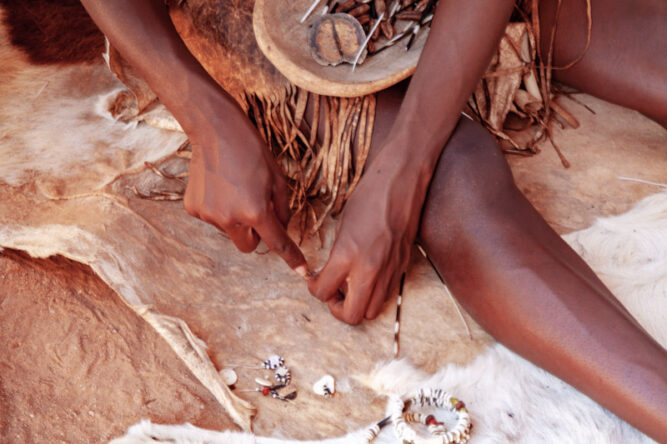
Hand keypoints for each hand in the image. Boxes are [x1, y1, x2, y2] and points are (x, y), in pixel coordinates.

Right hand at [183, 106, 307, 275]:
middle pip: (248, 246)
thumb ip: (282, 210)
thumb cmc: (252, 150)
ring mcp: (209, 216)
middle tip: (257, 208)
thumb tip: (280, 229)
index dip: (292, 258)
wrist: (215, 129)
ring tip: (235, 188)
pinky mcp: (194, 209)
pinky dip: (219, 209)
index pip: (278, 244)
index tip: (302, 272)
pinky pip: (214, 220)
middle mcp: (230, 219)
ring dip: (236, 219)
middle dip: (256, 235)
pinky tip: (220, 187)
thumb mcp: (278, 179)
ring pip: (230, 231)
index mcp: (256, 212)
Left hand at [308, 147, 428, 323]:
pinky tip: (367, 276)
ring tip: (351, 287)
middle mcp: (369, 268)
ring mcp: (389, 270)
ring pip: (372, 312)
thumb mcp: (343, 225)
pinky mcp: (402, 267)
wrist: (401, 183)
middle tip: (333, 292)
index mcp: (347, 254)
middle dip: (337, 309)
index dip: (314, 289)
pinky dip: (374, 294)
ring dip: (358, 305)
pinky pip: (386, 295)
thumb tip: (333, 274)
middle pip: (351, 316)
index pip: (323, 291)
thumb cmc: (368, 197)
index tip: (315, 280)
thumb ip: (337, 255)